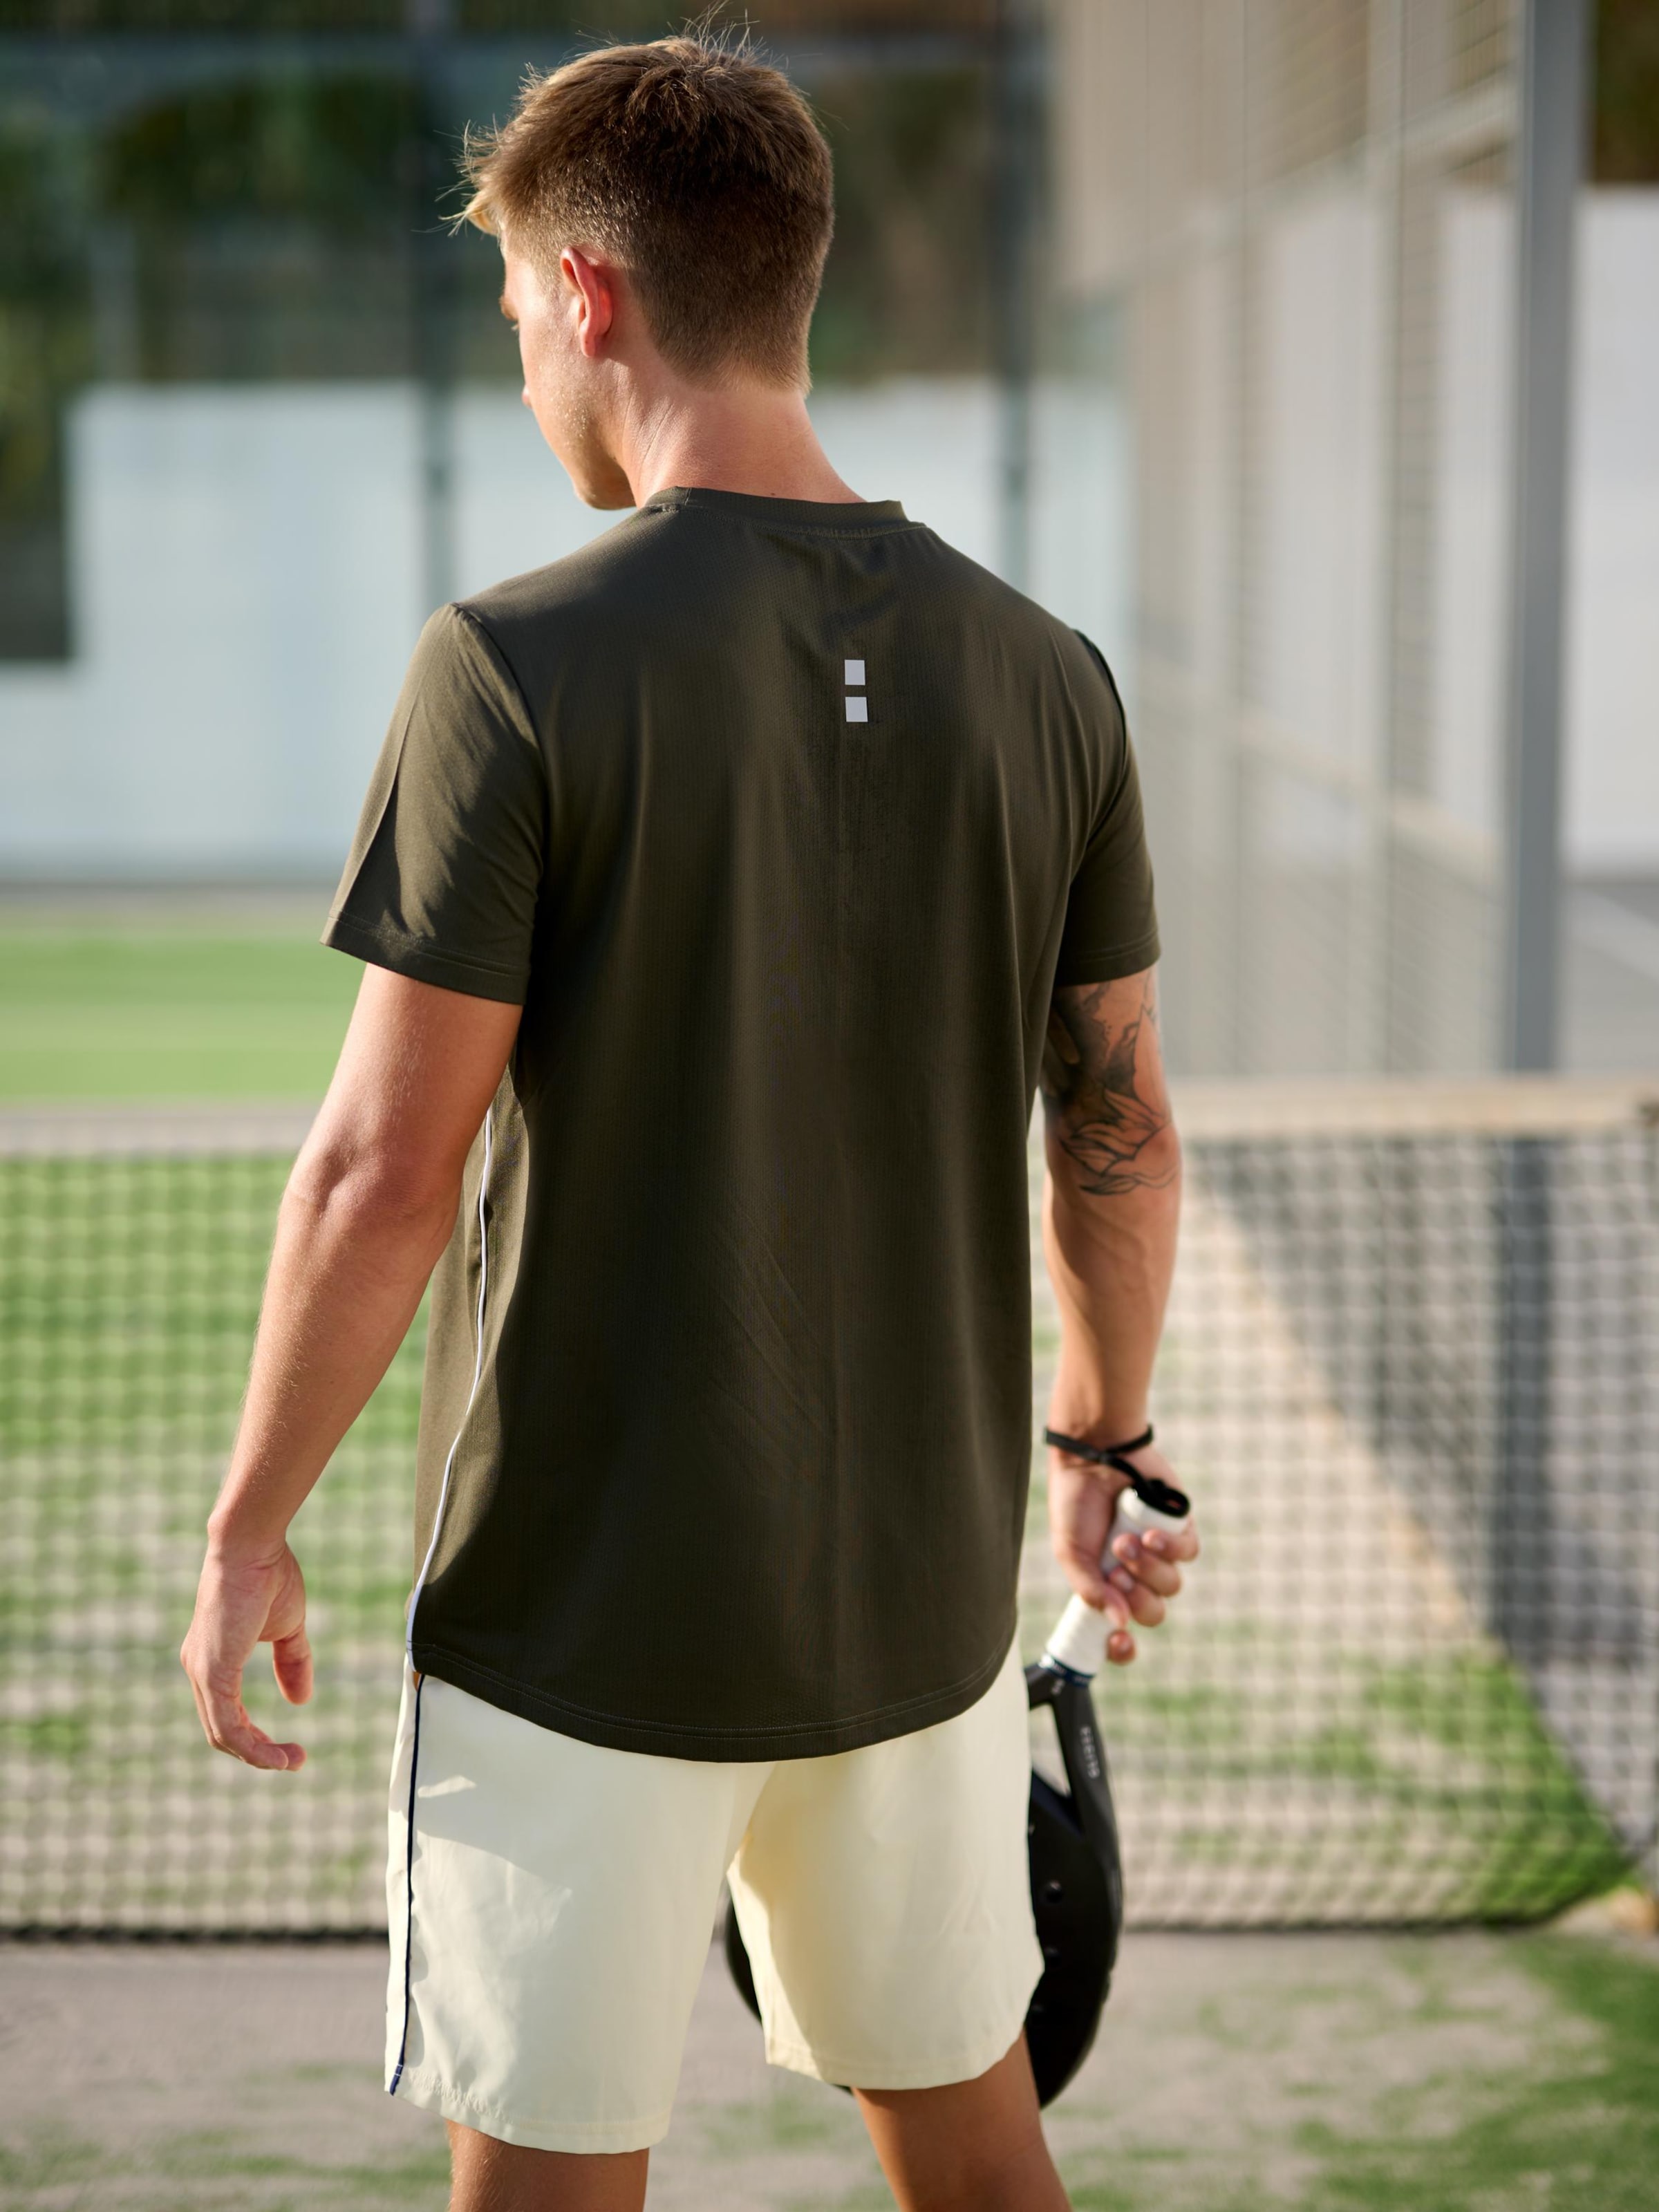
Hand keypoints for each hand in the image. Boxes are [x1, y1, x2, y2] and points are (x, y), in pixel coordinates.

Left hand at [180, 1539, 311, 1769]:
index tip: (288, 1748)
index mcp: (213, 1658)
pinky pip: (228, 1725)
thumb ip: (291, 1662)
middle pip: (222, 1731)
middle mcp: (199, 1668)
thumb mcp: (287, 1627)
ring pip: (223, 1735)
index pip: (227, 1713)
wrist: (253, 1546)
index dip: (256, 1736)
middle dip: (258, 1752)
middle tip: (293, 1760)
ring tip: (291, 1761)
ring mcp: (202, 1672)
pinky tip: (276, 1755)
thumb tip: (300, 1700)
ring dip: (258, 1755)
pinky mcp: (212, 1672)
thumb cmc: (268, 1575)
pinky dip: (252, 1746)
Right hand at [1046, 1437, 1198, 1665]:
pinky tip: (1149, 1533)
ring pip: (1172, 1586)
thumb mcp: (1071, 1552)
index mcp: (1108, 1586)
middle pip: (1153, 1613)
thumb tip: (1118, 1623)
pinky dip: (1169, 1547)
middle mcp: (1137, 1575)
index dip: (1124, 1646)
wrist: (1093, 1456)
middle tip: (1116, 1571)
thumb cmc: (1076, 1503)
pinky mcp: (1180, 1529)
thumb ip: (1090, 1591)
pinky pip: (1187, 1554)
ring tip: (1125, 1541)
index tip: (1118, 1641)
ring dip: (1147, 1568)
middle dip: (1136, 1598)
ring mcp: (1160, 1553)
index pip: (1122, 1630)